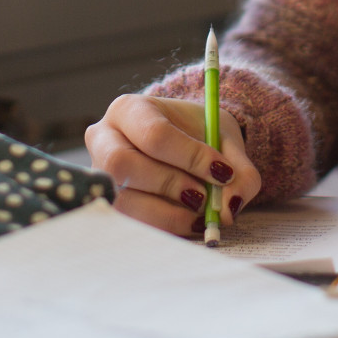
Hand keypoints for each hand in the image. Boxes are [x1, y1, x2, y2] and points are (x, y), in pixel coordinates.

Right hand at [85, 94, 262, 236]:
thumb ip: (237, 167)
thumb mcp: (223, 137)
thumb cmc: (198, 134)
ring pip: (122, 200)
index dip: (189, 157)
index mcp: (130, 109)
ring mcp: (100, 175)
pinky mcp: (108, 204)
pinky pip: (128, 222)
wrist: (183, 140)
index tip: (223, 172)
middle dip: (169, 185)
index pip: (154, 134)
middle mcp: (104, 139)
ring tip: (199, 214)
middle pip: (122, 164)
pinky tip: (187, 222)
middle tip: (203, 197)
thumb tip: (228, 208)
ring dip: (166, 213)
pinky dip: (163, 227)